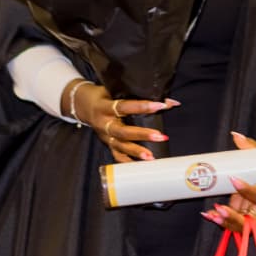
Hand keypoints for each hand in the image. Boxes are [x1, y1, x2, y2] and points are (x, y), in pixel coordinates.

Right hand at [63, 79, 178, 161]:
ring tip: (151, 157)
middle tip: (160, 136)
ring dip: (136, 152)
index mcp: (105, 106)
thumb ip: (139, 94)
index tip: (160, 106)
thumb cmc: (104, 95)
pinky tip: (140, 166)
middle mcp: (103, 123)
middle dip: (142, 134)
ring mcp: (104, 136)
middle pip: (122, 132)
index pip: (125, 106)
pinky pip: (116, 155)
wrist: (83, 105)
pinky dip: (127, 161)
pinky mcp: (106, 143)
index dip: (142, 106)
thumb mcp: (116, 90)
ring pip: (120, 146)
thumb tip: (171, 102)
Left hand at [201, 132, 255, 232]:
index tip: (234, 179)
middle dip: (235, 217)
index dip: (247, 191)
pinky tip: (208, 214)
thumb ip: (248, 145)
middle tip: (220, 210)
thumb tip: (235, 135)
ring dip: (227, 222)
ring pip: (242, 223)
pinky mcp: (242, 208)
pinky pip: (233, 218)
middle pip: (252, 218)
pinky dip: (221, 219)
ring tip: (211, 215)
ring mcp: (251, 207)